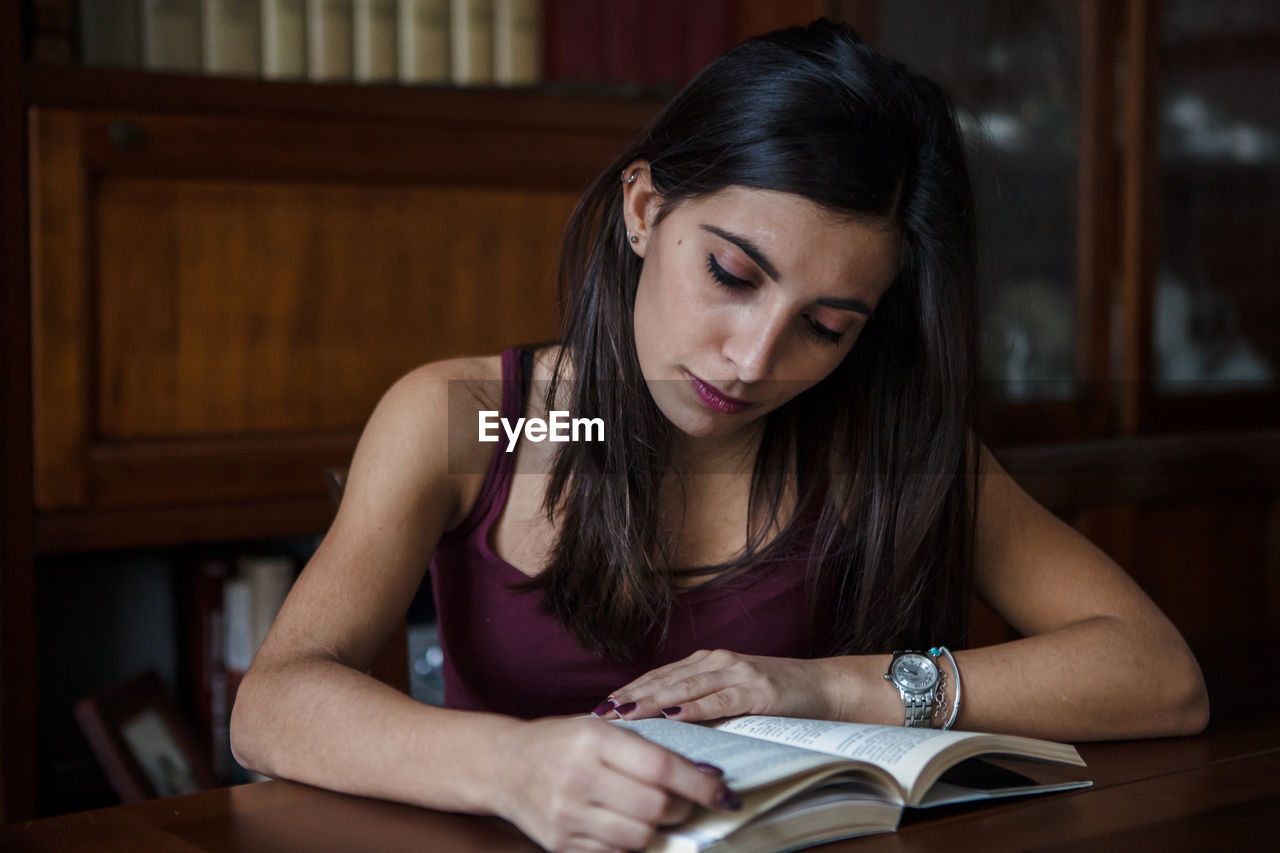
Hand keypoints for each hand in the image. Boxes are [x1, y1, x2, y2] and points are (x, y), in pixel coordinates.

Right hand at [491, 715, 736, 852]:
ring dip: (658, 828)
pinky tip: (627, 824)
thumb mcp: (598, 729)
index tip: (721, 790)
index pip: (660, 767)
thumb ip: (643, 749)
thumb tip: (701, 774)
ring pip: (639, 835)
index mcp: (593, 741)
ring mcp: (568, 815)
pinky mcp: (562, 844)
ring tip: (655, 813)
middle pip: (655, 807)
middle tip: (686, 801)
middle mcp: (579, 778)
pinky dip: (630, 841)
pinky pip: (615, 852)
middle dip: (682, 808)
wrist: (504, 766)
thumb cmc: (560, 743)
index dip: (698, 783)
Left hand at [597, 650, 832, 722]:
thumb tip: (661, 726)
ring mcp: (737, 672)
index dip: (630, 690)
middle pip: (665, 679)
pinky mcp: (757, 690)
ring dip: (653, 700)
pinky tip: (674, 716)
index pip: (659, 676)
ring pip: (686, 687)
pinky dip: (695, 708)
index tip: (602, 706)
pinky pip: (719, 700)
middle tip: (603, 713)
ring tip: (627, 714)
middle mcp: (718, 661)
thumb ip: (702, 702)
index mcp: (708, 662)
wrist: (824, 688)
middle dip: (632, 697)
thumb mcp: (732, 695)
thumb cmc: (777, 697)